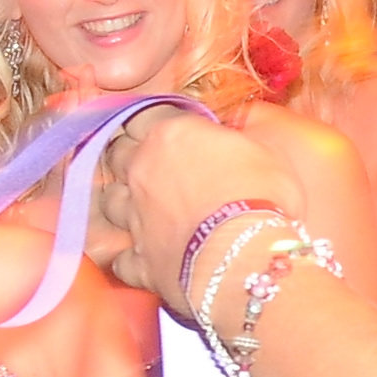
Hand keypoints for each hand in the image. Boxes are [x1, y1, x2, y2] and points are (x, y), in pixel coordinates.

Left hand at [103, 108, 302, 304]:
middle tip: (155, 164)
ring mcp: (135, 218)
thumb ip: (238, 137)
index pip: (145, 115)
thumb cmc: (264, 196)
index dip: (156, 121)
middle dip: (131, 156)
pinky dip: (133, 257)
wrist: (248, 259)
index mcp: (170, 136)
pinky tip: (148, 258)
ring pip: (110, 202)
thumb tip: (235, 133)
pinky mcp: (139, 262)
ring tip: (145, 208)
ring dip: (124, 202)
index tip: (173, 129)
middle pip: (118, 154)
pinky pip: (122, 258)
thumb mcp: (266, 150)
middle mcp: (142, 172)